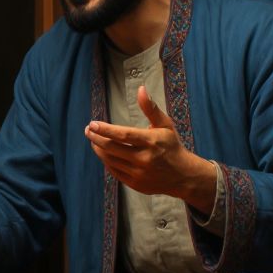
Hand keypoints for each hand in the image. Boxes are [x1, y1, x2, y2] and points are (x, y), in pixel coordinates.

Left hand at [84, 86, 215, 212]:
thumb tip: (141, 89)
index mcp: (151, 142)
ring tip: (94, 139)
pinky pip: (114, 171)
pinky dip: (106, 161)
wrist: (183, 176)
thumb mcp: (165, 125)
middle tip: (89, 130)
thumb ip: (150, 108)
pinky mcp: (135, 184)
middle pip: (112, 148)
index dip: (105, 129)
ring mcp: (138, 173)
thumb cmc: (171, 146)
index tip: (92, 124)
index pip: (123, 135)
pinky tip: (104, 152)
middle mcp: (144, 159)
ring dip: (98, 149)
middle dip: (96, 138)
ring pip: (110, 160)